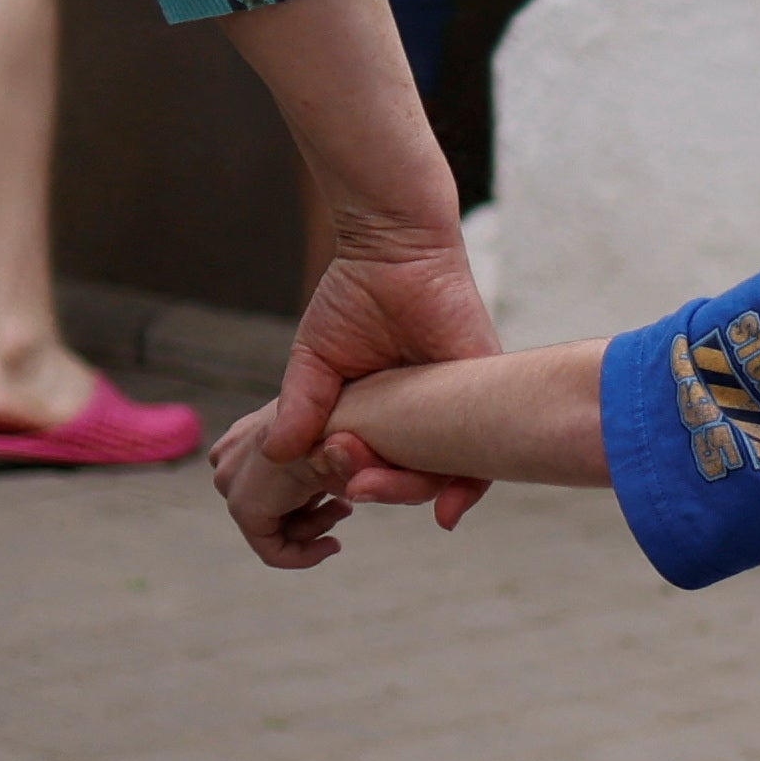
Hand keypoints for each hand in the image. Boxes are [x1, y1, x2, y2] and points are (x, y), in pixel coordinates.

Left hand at [209, 405, 359, 567]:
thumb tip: (336, 484)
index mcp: (245, 434)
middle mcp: (229, 453)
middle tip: (345, 507)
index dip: (307, 500)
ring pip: (269, 526)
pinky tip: (333, 545)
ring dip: (313, 526)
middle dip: (310, 513)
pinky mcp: (243, 506)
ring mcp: (229, 478)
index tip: (343, 504)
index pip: (266, 486)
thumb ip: (322, 459)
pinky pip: (270, 549)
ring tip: (344, 510)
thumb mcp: (333, 441)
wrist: (344, 419)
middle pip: (268, 506)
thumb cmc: (350, 425)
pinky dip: (303, 555)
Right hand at [256, 216, 499, 544]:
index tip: (318, 476)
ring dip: (402, 492)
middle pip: (405, 483)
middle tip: (345, 486)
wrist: (393, 248)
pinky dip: (464, 492)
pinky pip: (482, 459)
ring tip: (363, 484)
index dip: (343, 484)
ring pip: (438, 478)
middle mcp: (421, 422)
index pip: (367, 472)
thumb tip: (277, 456)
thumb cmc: (354, 297)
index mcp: (382, 418)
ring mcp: (453, 413)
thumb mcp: (314, 363)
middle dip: (373, 491)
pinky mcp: (481, 398)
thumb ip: (299, 411)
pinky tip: (445, 512)